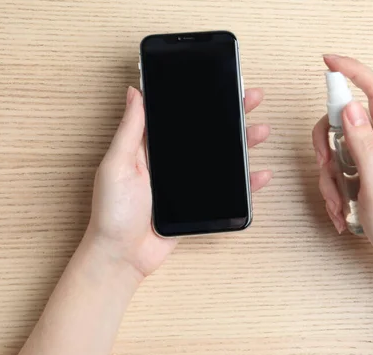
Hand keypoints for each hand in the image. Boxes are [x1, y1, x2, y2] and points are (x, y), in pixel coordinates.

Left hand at [86, 86, 271, 278]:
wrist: (123, 255)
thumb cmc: (112, 212)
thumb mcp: (116, 165)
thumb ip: (129, 131)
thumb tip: (134, 92)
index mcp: (150, 146)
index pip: (180, 115)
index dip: (200, 98)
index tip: (220, 82)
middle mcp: (171, 160)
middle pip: (206, 132)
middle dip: (231, 114)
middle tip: (251, 99)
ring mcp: (186, 181)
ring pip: (221, 156)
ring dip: (242, 143)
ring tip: (260, 131)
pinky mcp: (198, 202)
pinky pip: (226, 188)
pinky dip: (245, 181)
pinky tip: (259, 173)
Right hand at [312, 55, 372, 275]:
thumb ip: (362, 144)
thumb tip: (349, 106)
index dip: (352, 71)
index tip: (327, 62)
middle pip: (344, 121)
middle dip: (325, 144)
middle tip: (325, 166)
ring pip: (336, 150)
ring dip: (327, 179)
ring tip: (338, 205)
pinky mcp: (365, 176)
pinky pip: (338, 172)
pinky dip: (332, 191)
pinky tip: (341, 213)